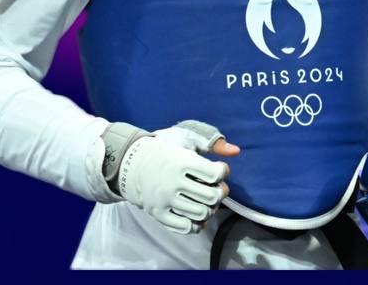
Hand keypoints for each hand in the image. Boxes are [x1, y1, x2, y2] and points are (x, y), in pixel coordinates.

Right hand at [111, 120, 239, 234]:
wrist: (131, 163)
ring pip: (202, 213)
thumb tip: (235, 152)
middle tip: (216, 187)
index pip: (215, 174)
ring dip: (211, 208)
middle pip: (212, 197)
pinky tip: (197, 213)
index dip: (222, 172)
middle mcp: (173, 183)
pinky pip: (185, 228)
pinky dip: (197, 223)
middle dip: (221, 192)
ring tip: (207, 200)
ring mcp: (164, 200)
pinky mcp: (158, 214)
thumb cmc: (165, 150)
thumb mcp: (188, 139)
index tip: (218, 170)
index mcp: (181, 162)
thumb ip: (213, 143)